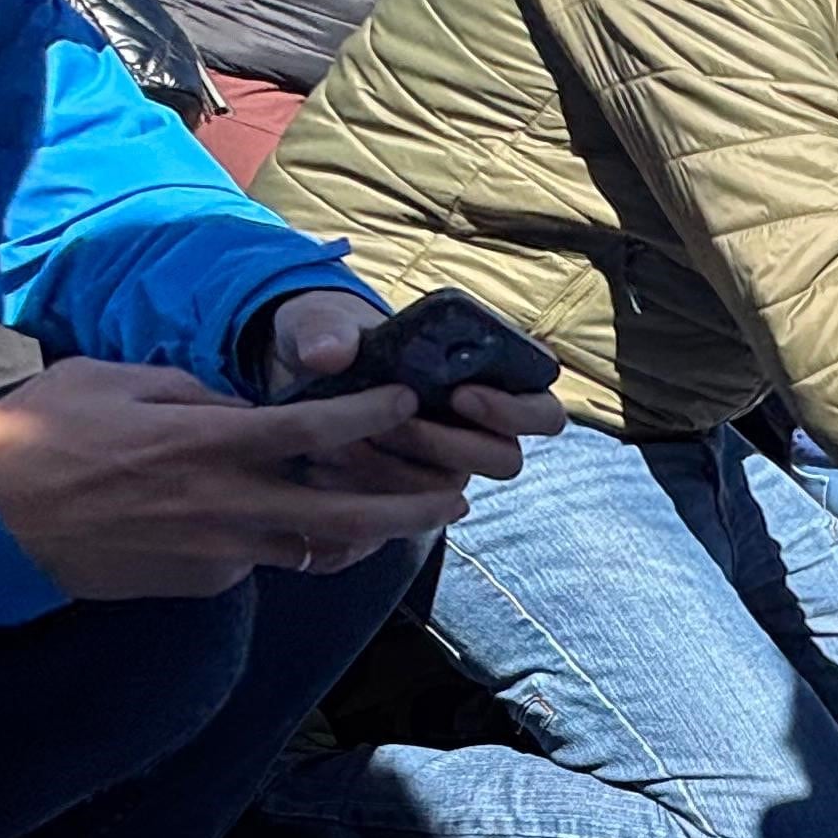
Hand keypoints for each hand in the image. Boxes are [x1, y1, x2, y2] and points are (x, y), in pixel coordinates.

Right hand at [0, 359, 471, 600]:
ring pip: (311, 547)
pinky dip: (281, 543)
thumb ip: (187, 390)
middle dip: (410, 507)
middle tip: (458, 497)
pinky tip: (291, 528)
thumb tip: (235, 402)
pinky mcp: (200, 584)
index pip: (312, 429)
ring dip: (362, 534)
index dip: (370, 416)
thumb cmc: (40, 439)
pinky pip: (259, 561)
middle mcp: (225, 504)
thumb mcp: (111, 381)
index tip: (408, 402)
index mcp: (206, 443)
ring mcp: (216, 552)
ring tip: (403, 520)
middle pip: (344, 512)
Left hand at [257, 286, 562, 497]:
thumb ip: (325, 329)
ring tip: (347, 440)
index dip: (516, 411)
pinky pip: (404, 514)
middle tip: (397, 422)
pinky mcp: (404, 497)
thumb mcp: (322, 323)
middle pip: (504, 461)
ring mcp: (445, 469)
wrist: (295, 381)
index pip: (542, 412)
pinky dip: (366, 493)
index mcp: (490, 382)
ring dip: (401, 470)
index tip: (464, 394)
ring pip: (450, 490)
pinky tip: (326, 465)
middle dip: (449, 445)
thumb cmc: (332, 342)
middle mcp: (479, 433)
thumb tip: (328, 355)